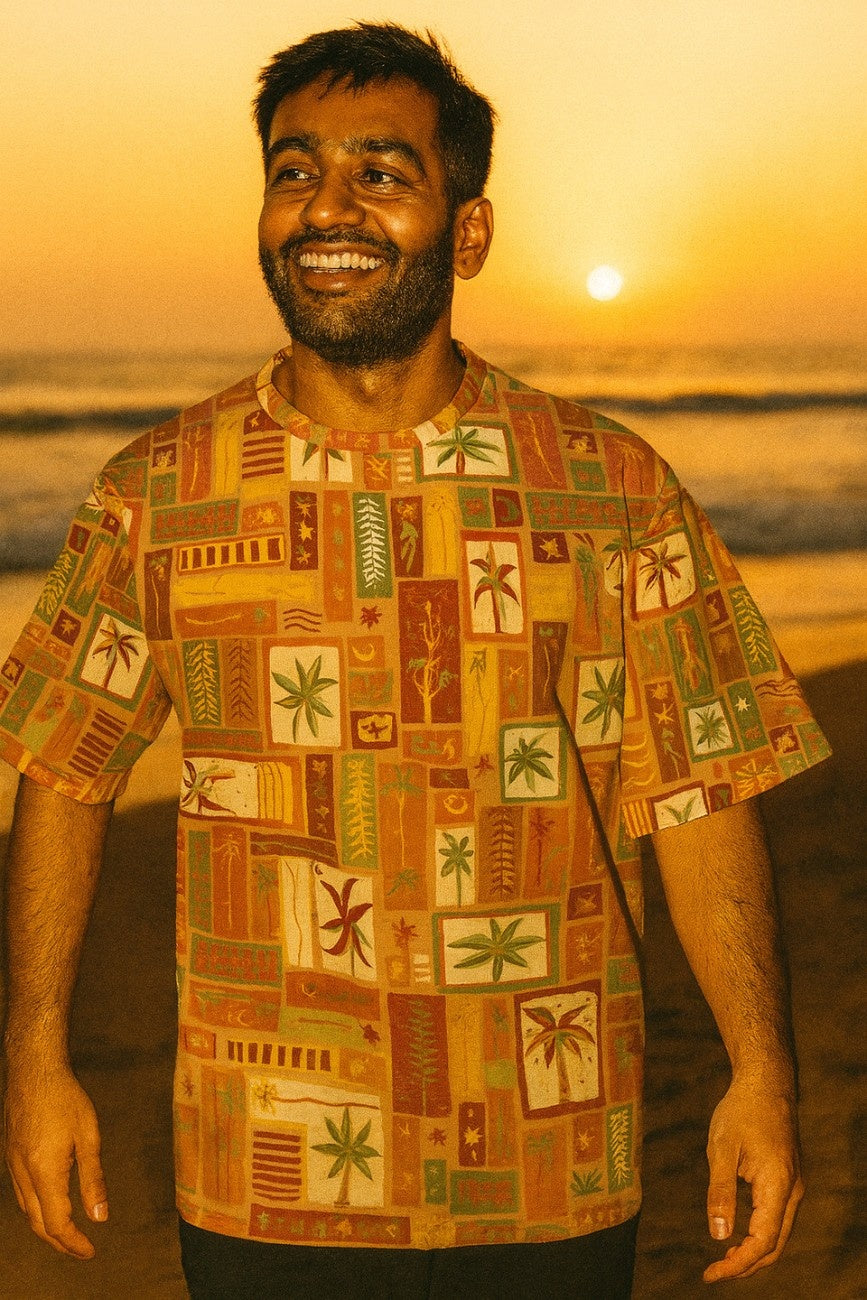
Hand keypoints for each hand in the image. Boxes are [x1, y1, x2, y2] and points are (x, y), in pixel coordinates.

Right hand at [4, 1065, 107, 1258]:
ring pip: (26, 1211)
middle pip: (38, 1223)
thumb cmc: (65, 1097)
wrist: (33, 1070)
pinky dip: (35, 1209)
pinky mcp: (10, 1156)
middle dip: (60, 1241)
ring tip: (69, 1234)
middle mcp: (23, 1174)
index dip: (73, 1242)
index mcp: (44, 1171)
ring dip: (46, 1227)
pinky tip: (49, 1205)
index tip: (91, 1250)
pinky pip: (20, 1194)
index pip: (57, 1223)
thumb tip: (100, 1216)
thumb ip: (93, 1179)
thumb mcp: (88, 1136)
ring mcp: (12, 1165)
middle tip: (82, 1249)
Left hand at [703, 1076, 803, 1281]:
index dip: (738, 1265)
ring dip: (753, 1252)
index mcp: (778, 1186)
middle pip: (774, 1246)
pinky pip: (776, 1218)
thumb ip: (720, 1192)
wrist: (766, 1083)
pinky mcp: (786, 1180)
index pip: (762, 1242)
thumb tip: (719, 1236)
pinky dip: (758, 1234)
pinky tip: (736, 1234)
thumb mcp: (722, 1148)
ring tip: (722, 1261)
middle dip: (746, 1266)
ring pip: (778, 1234)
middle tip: (714, 1273)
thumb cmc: (741, 1111)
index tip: (711, 1274)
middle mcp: (792, 1191)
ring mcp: (792, 1186)